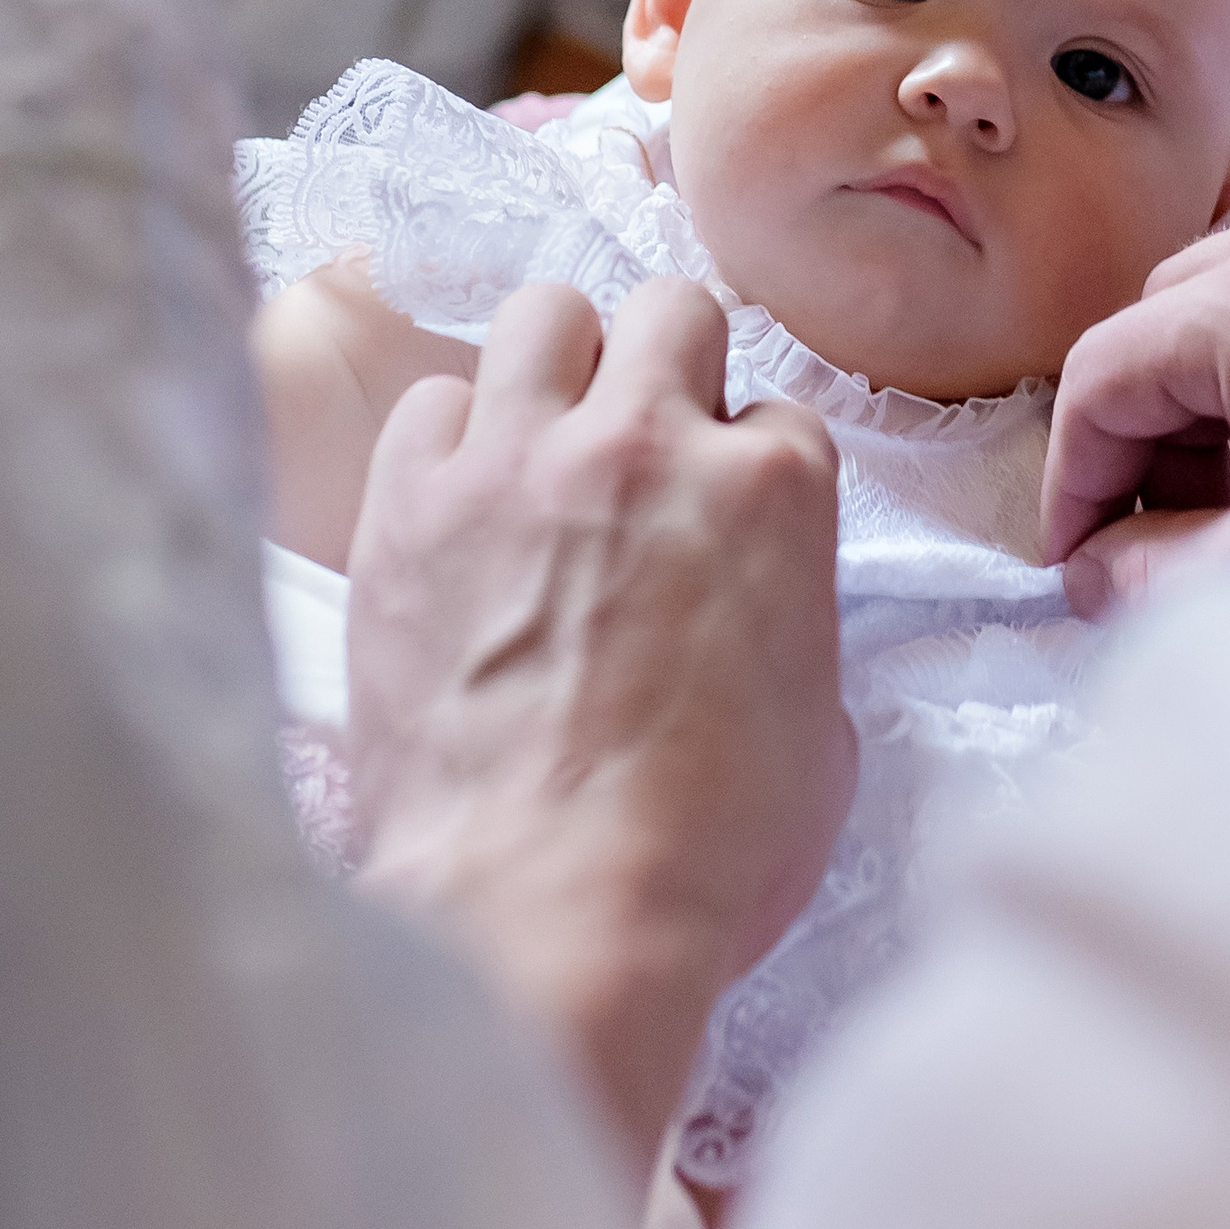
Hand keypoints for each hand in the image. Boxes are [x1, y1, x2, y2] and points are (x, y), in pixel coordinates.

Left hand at [347, 276, 851, 1174]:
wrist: (544, 916)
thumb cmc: (698, 858)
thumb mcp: (817, 734)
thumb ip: (789, 622)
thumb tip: (751, 611)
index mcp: (772, 490)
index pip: (776, 412)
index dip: (748, 470)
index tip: (722, 521)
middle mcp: (650, 441)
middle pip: (669, 312)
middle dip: (664, 368)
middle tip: (641, 449)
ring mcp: (522, 461)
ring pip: (543, 314)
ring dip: (554, 371)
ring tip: (542, 447)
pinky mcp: (411, 504)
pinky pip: (429, 403)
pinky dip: (447, 443)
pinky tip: (457, 509)